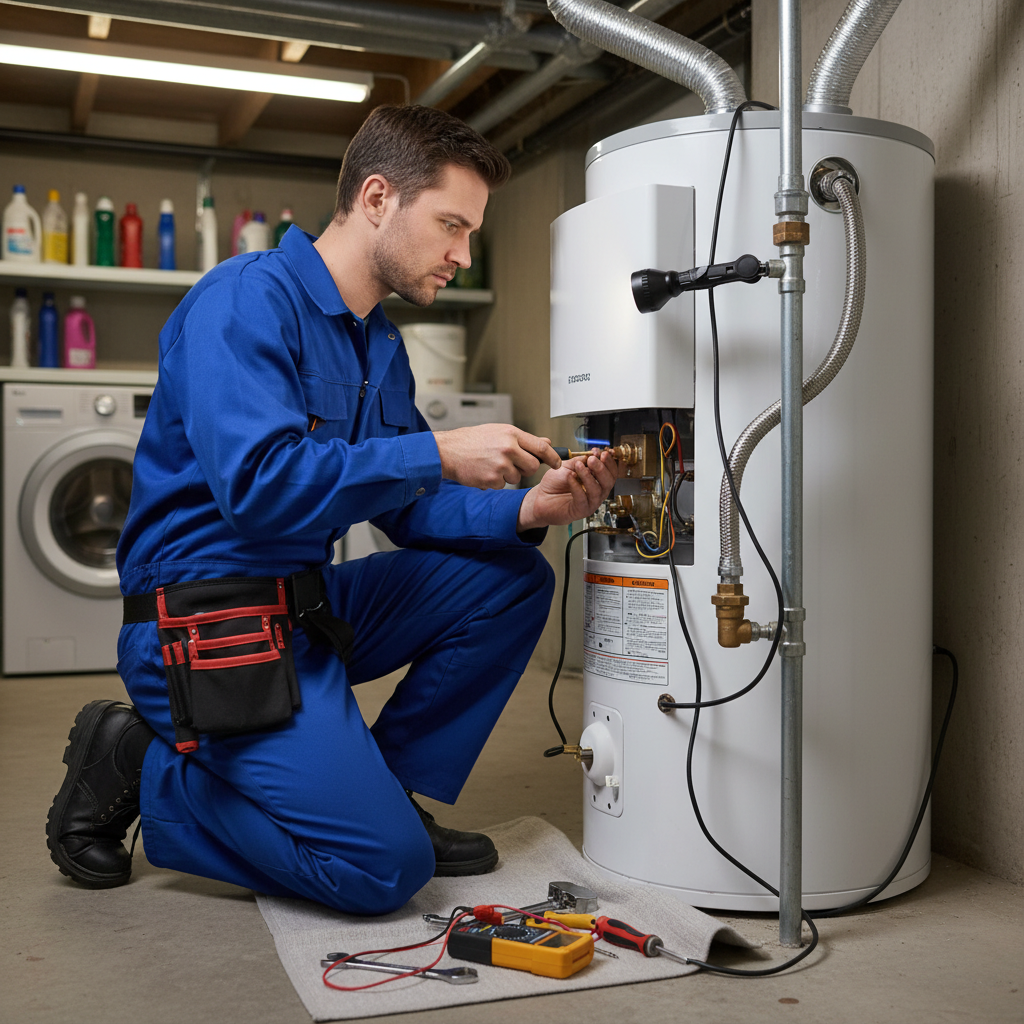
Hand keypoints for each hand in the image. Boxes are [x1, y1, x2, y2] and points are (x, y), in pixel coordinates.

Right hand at [433, 424, 561, 488]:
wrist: (448, 451)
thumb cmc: (472, 440)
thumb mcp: (499, 431)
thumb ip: (523, 439)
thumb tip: (546, 442)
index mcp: (511, 434)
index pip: (541, 447)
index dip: (552, 457)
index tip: (557, 463)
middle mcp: (508, 448)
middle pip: (532, 466)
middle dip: (525, 469)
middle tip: (512, 464)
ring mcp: (500, 464)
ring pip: (517, 478)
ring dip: (507, 475)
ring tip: (491, 464)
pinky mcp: (492, 479)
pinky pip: (502, 485)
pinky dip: (495, 482)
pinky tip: (484, 471)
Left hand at [516, 449, 617, 530]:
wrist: (541, 497)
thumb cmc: (555, 483)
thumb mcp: (567, 466)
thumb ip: (579, 461)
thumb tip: (592, 455)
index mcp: (597, 480)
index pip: (610, 471)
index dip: (609, 461)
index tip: (602, 452)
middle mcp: (597, 492)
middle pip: (609, 481)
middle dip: (602, 468)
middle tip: (592, 459)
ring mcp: (590, 502)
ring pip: (597, 491)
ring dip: (588, 476)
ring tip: (579, 466)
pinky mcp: (580, 511)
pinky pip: (582, 499)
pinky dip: (577, 487)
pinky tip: (570, 477)